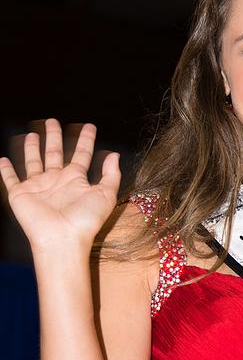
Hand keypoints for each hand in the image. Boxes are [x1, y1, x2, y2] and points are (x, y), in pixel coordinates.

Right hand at [0, 119, 120, 251]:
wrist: (62, 238)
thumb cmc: (85, 220)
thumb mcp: (106, 195)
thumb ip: (111, 174)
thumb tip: (114, 155)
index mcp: (76, 180)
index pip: (81, 154)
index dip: (86, 139)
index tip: (89, 126)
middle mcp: (56, 181)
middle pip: (55, 153)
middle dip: (54, 136)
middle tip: (52, 121)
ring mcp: (38, 187)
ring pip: (33, 161)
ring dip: (32, 148)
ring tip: (33, 134)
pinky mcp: (20, 194)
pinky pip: (10, 179)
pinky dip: (5, 170)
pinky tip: (3, 159)